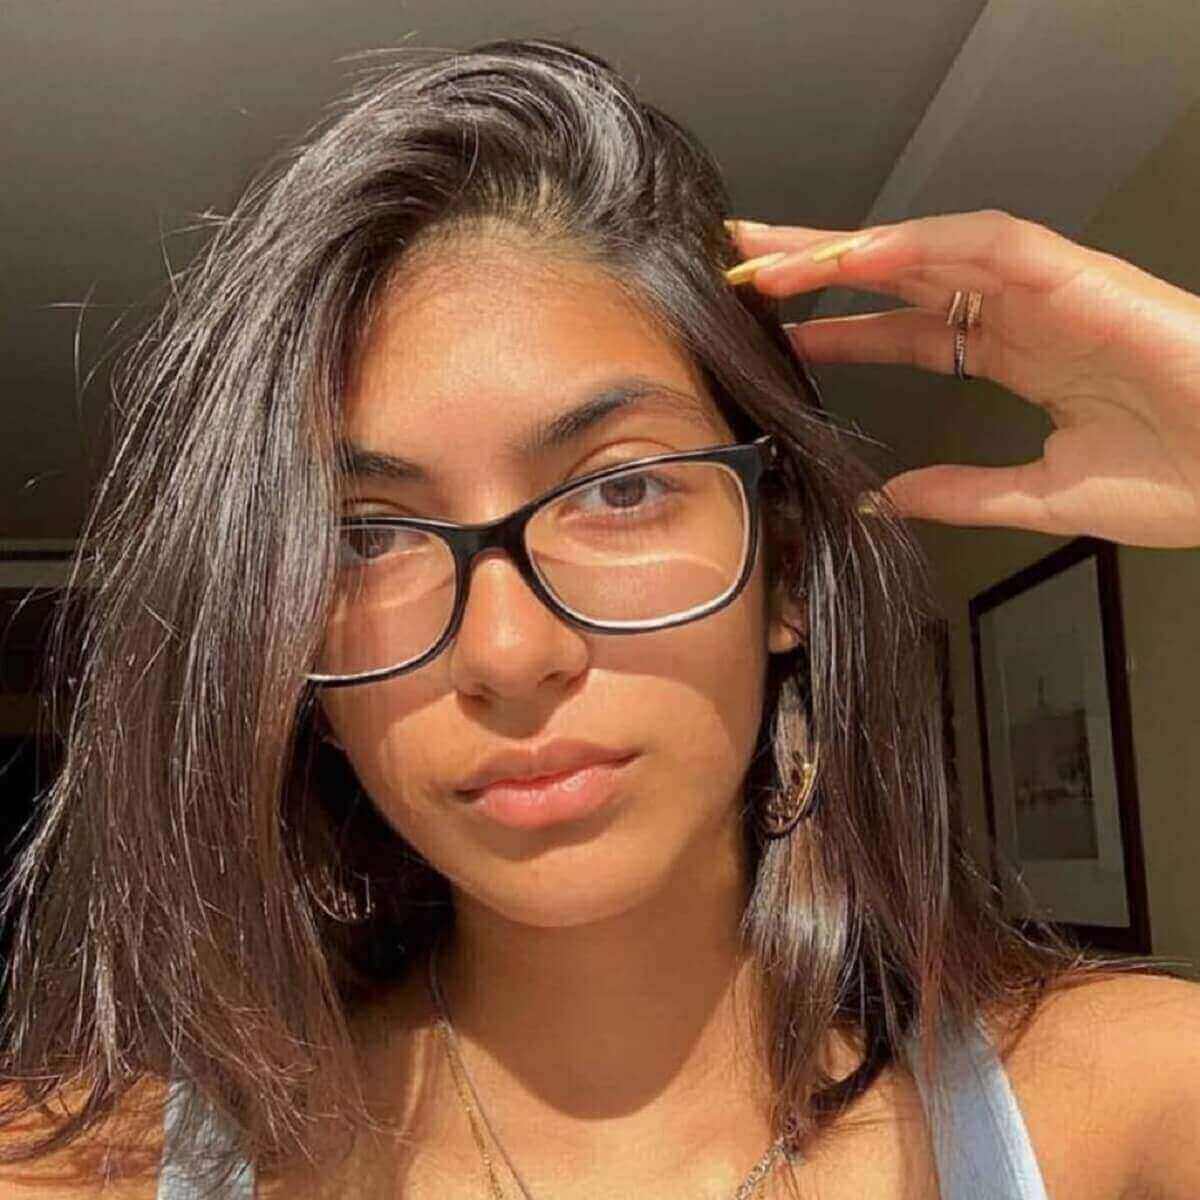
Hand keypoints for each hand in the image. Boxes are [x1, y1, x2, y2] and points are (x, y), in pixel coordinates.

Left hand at [727, 209, 1199, 548]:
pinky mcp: (1084, 278)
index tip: (774, 331)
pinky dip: (922, 243)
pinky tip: (857, 254)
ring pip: (931, 246)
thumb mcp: (1041, 494)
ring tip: (770, 254)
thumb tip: (884, 499)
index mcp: (1020, 356)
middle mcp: (1026, 313)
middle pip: (903, 275)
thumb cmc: (1182, 478)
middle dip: (821, 265)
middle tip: (744, 259)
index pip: (908, 331)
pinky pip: (990, 244)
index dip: (840, 327)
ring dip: (849, 247)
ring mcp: (1053, 290)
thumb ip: (960, 492)